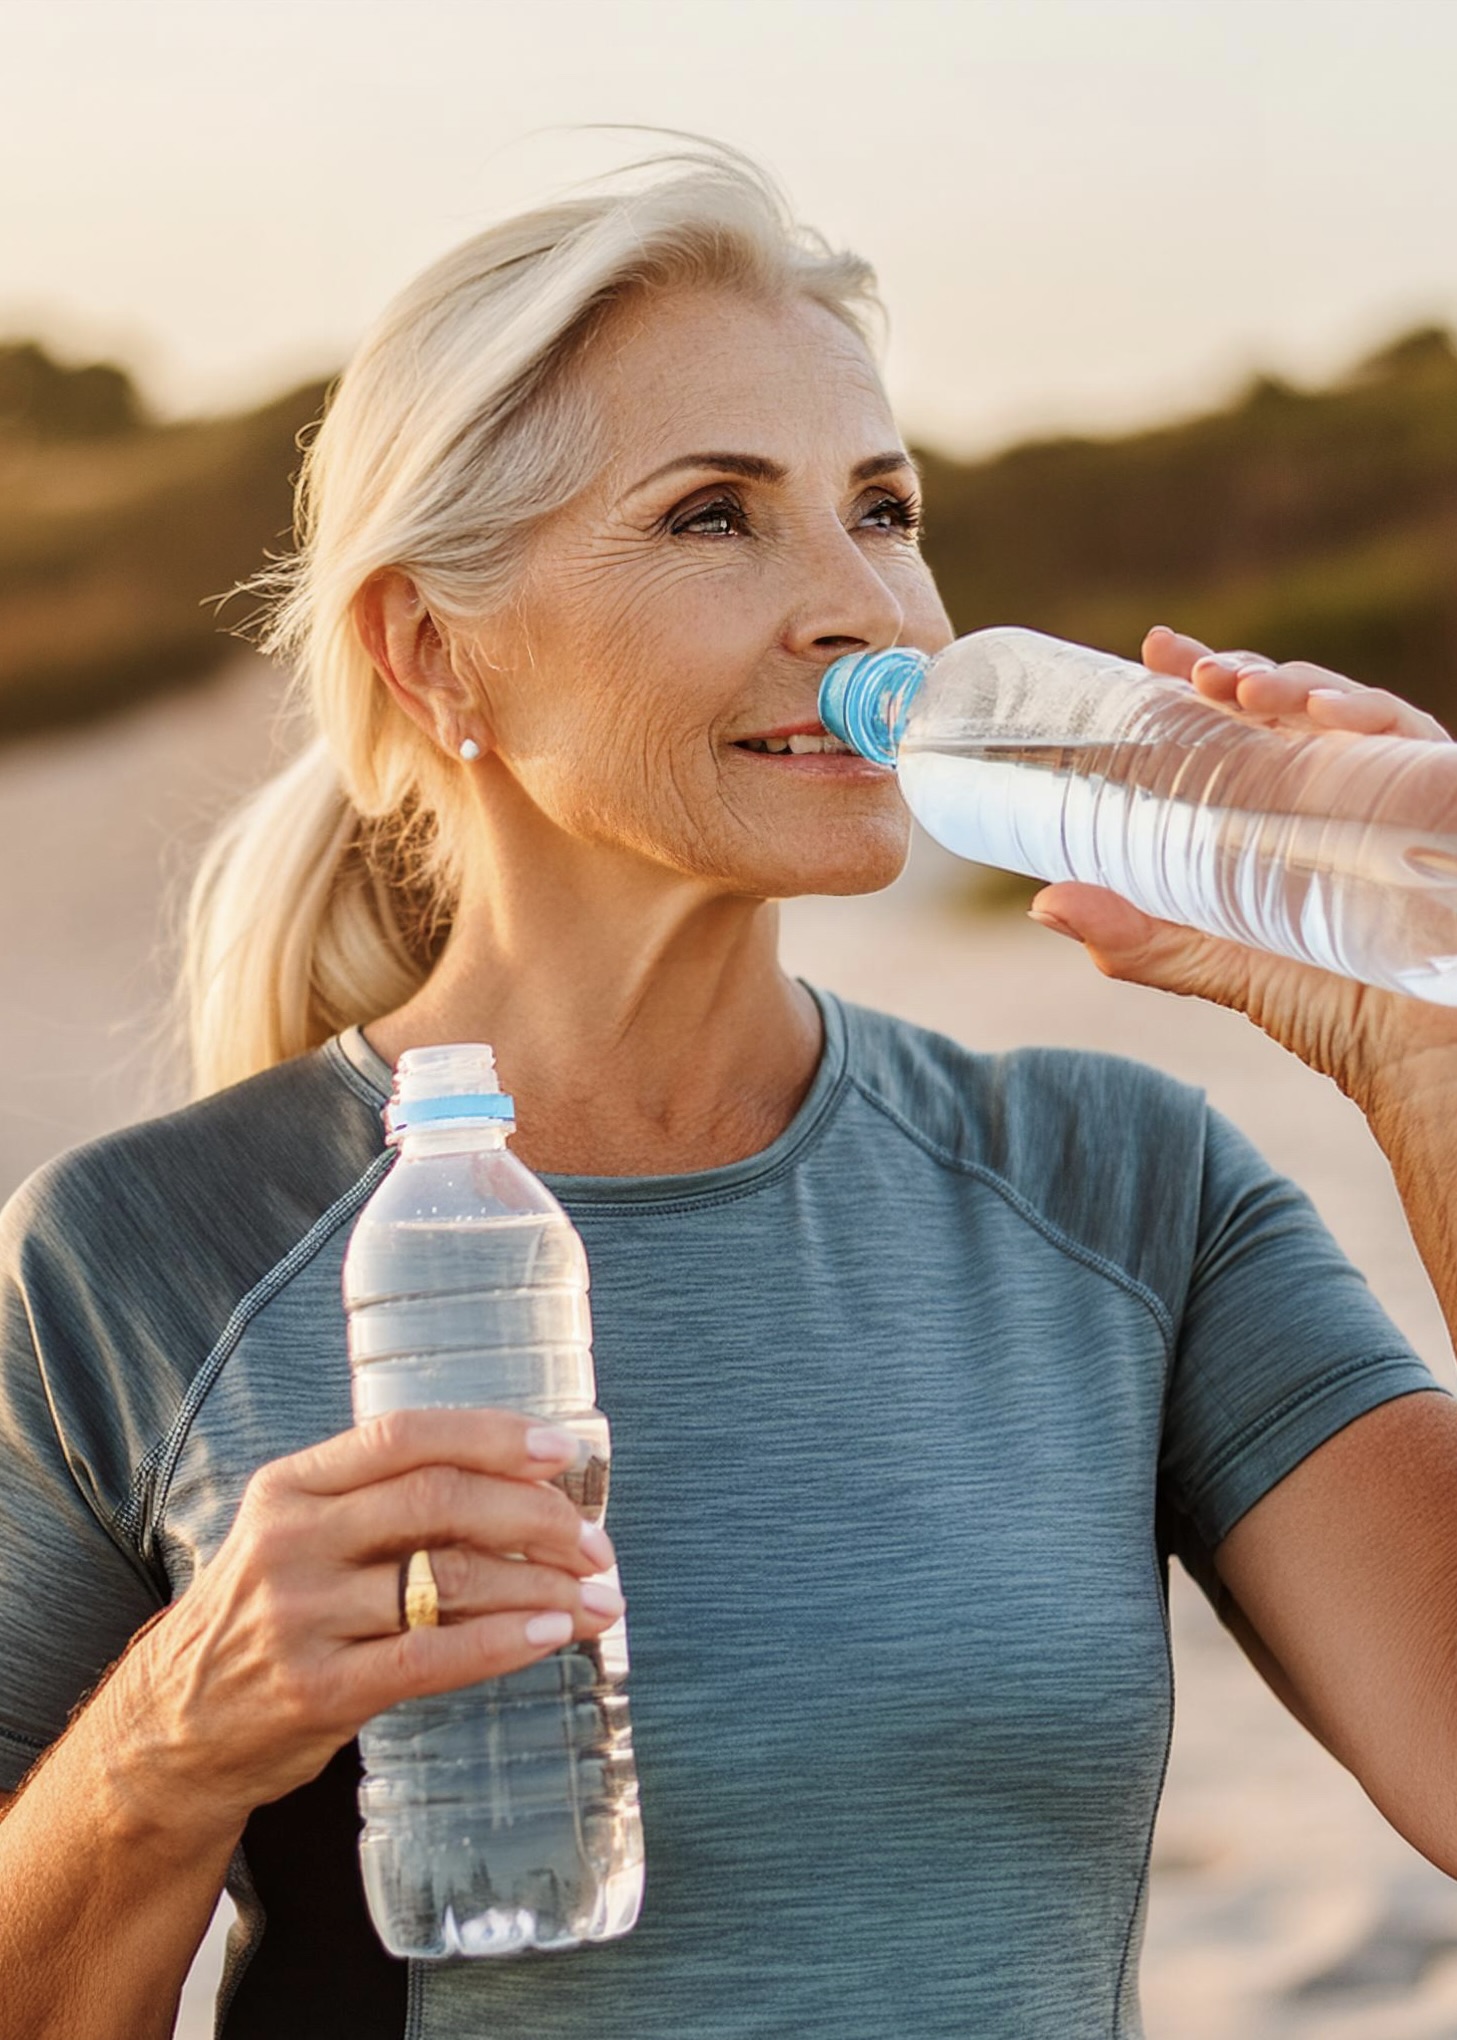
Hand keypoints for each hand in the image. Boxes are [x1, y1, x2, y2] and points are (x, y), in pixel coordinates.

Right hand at [105, 1411, 620, 1843]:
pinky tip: (550, 1636)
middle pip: (438, 1501)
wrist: (171, 1728)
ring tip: (597, 1598)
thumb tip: (516, 1484)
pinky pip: (430, 1658)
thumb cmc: (260, 1618)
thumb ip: (376, 1502)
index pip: (404, 1435)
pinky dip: (502, 1644)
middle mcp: (292, 1541)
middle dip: (535, 1515)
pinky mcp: (318, 1690)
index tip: (562, 1450)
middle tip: (595, 1542)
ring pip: (448, 1580)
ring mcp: (301, 1617)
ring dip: (540, 1585)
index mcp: (292, 1486)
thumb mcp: (295, 1535)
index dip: (493, 1435)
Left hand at [1027, 625, 1456, 1110]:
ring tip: (1238, 684)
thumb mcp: (1216, 962)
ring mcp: (1395, 787)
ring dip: (1291, 681)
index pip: (1244, 722)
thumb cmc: (1325, 1002)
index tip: (1153, 651)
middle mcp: (1344, 787)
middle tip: (1191, 668)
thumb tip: (1046, 902)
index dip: (1201, 676)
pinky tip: (1323, 713)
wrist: (1415, 1052)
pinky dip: (1367, 712)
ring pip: (1348, 706)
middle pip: (1292, 702)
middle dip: (1240, 669)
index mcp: (1290, 806)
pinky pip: (1412, 734)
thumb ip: (1139, 937)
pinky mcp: (1441, 796)